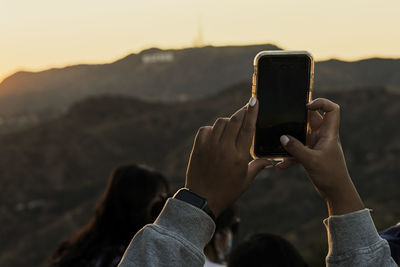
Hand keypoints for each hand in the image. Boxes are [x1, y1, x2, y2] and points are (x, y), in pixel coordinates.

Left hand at [185, 97, 271, 216]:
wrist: (202, 199)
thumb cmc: (227, 191)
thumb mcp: (245, 180)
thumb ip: (257, 166)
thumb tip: (270, 161)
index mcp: (239, 155)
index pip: (248, 128)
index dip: (252, 112)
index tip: (254, 101)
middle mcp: (224, 147)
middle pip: (235, 120)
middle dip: (242, 111)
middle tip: (247, 107)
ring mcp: (210, 146)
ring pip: (220, 122)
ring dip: (228, 121)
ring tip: (232, 126)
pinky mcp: (198, 147)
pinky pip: (205, 129)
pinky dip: (212, 129)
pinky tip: (216, 134)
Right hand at [277, 98, 363, 214]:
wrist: (335, 192)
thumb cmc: (330, 175)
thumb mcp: (311, 160)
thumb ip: (295, 148)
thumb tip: (282, 137)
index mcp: (329, 133)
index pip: (332, 109)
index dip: (321, 103)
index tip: (306, 106)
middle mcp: (323, 136)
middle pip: (312, 118)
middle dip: (298, 117)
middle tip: (285, 116)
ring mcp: (316, 145)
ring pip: (301, 134)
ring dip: (291, 138)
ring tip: (278, 140)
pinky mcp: (310, 154)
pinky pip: (297, 150)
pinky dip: (289, 156)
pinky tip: (280, 165)